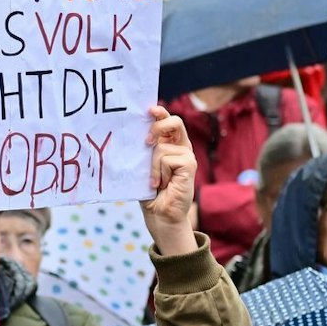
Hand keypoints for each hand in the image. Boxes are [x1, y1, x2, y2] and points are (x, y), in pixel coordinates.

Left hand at [140, 106, 196, 256]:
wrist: (159, 215)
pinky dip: (158, 172)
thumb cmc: (149, 192)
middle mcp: (181, 147)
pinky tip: (161, 184)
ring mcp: (187, 156)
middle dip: (158, 126)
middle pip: (175, 122)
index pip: (168, 121)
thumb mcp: (143, 166)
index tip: (149, 110)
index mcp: (170, 145)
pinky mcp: (190, 165)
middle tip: (146, 141)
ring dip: (152, 166)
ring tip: (155, 181)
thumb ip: (145, 150)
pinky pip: (167, 159)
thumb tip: (136, 134)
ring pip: (161, 147)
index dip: (160, 113)